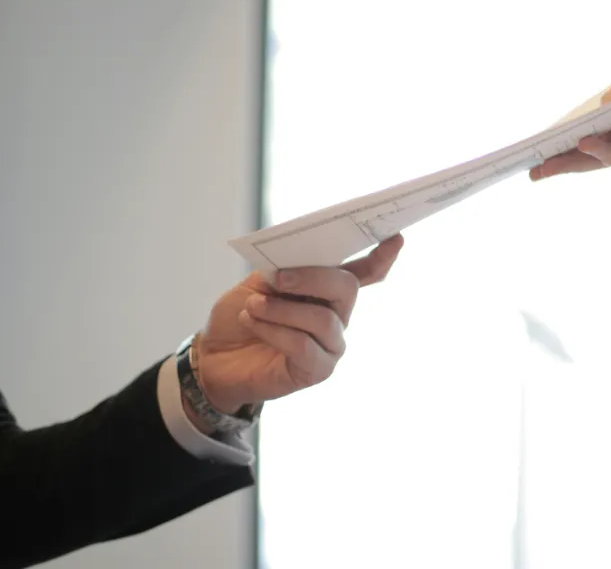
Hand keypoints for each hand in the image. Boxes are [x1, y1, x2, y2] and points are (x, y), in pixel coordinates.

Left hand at [189, 235, 404, 416]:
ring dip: (282, 310)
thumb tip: (296, 259)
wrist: (214, 356)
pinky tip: (253, 323)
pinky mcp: (317, 370)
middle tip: (278, 279)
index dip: (382, 257)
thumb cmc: (241, 316)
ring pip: (323, 319)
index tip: (396, 239)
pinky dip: (274, 331)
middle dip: (313, 278)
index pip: (365, 273)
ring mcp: (330, 345)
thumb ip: (282, 269)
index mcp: (327, 290)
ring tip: (253, 306)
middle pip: (347, 289)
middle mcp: (337, 316)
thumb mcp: (258, 282)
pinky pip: (304, 346)